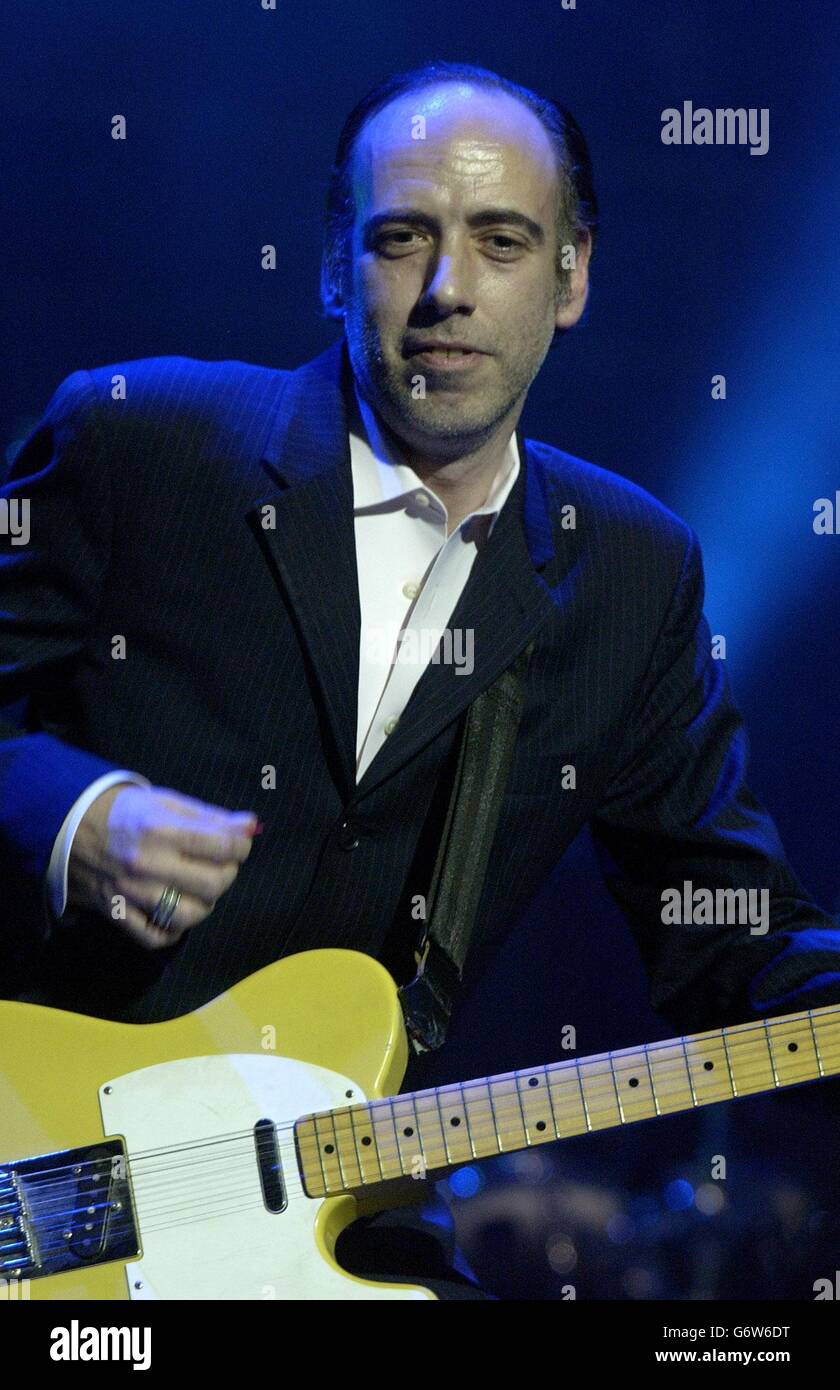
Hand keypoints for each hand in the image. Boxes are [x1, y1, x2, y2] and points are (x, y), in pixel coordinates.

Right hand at [67, 782, 257, 948]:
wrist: (67, 827)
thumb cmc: (125, 812)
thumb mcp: (166, 802)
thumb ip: (210, 816)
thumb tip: (250, 826)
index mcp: (161, 830)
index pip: (222, 846)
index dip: (241, 846)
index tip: (238, 844)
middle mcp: (147, 864)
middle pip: (213, 884)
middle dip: (227, 874)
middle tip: (220, 865)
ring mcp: (132, 893)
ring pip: (190, 915)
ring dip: (205, 903)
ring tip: (200, 888)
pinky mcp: (117, 914)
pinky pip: (156, 937)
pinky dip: (173, 930)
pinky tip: (176, 912)